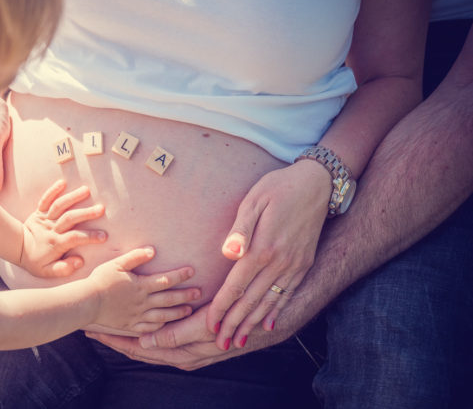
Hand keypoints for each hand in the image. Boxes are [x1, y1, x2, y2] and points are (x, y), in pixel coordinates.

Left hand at [20, 179, 107, 276]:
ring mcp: (45, 218)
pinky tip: (63, 182)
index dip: (89, 237)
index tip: (104, 236)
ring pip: (59, 206)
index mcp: (55, 243)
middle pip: (69, 218)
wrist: (16, 248)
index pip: (74, 238)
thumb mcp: (46, 271)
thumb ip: (63, 269)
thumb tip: (80, 261)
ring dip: (73, 197)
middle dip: (86, 213)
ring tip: (86, 190)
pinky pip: (45, 199)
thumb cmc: (36, 261)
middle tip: (101, 208)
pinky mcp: (39, 211)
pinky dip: (53, 190)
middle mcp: (51, 229)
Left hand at [86, 306, 235, 370]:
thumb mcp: (204, 328)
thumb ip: (176, 336)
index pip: (139, 350)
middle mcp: (180, 355)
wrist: (260, 322)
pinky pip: (161, 342)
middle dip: (116, 340)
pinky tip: (138, 326)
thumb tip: (146, 343)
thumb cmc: (233, 322)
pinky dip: (145, 335)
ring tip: (109, 328)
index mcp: (180, 354)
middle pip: (140, 351)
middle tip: (94, 330)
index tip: (96, 331)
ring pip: (149, 347)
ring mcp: (186, 351)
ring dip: (128, 338)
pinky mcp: (192, 343)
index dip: (116, 341)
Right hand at [89, 247, 199, 332]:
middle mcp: (143, 302)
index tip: (192, 271)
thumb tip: (153, 250)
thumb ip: (135, 257)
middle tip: (199, 293)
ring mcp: (137, 316)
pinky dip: (160, 327)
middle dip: (186, 295)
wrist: (86, 303)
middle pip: (169, 299)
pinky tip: (166, 325)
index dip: (180, 275)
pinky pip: (149, 329)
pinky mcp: (130, 326)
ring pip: (162, 316)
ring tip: (188, 311)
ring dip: (177, 313)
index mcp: (141, 286)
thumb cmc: (100, 280)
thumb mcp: (117, 264)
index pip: (166, 279)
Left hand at [207, 160, 330, 349]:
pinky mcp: (304, 264)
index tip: (210, 326)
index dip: (222, 308)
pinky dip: (276, 311)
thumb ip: (240, 229)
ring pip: (270, 302)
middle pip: (252, 301)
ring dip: (253, 324)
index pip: (236, 286)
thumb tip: (228, 253)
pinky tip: (268, 324)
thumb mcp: (254, 201)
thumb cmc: (278, 187)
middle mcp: (280, 262)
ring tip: (239, 341)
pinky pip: (288, 293)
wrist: (317, 183)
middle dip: (234, 324)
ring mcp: (295, 265)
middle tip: (220, 344)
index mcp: (262, 248)